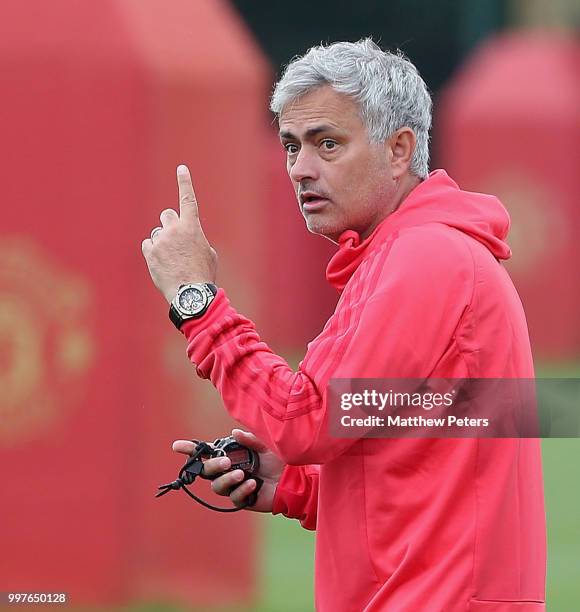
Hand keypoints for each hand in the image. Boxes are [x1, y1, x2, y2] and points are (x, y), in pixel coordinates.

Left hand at [142, 165, 216, 302]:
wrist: (190, 293)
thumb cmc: (203, 275)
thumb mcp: (208, 254)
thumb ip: (197, 239)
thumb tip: (188, 239)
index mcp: (192, 227)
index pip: (188, 199)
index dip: (185, 182)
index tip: (181, 168)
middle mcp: (175, 230)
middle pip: (166, 215)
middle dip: (170, 224)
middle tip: (174, 240)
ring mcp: (161, 240)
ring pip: (157, 232)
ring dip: (163, 242)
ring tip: (171, 260)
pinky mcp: (150, 252)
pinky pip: (148, 244)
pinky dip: (154, 252)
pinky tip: (162, 264)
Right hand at [172, 429, 284, 512]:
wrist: (294, 480)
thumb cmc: (278, 460)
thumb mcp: (265, 445)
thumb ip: (249, 439)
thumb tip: (233, 433)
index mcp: (230, 455)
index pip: (206, 452)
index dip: (190, 450)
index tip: (176, 446)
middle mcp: (228, 471)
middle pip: (207, 471)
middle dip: (213, 465)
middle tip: (226, 462)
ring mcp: (234, 486)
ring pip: (217, 486)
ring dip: (227, 479)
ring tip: (242, 474)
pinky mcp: (243, 500)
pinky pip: (234, 498)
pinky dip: (242, 490)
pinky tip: (253, 483)